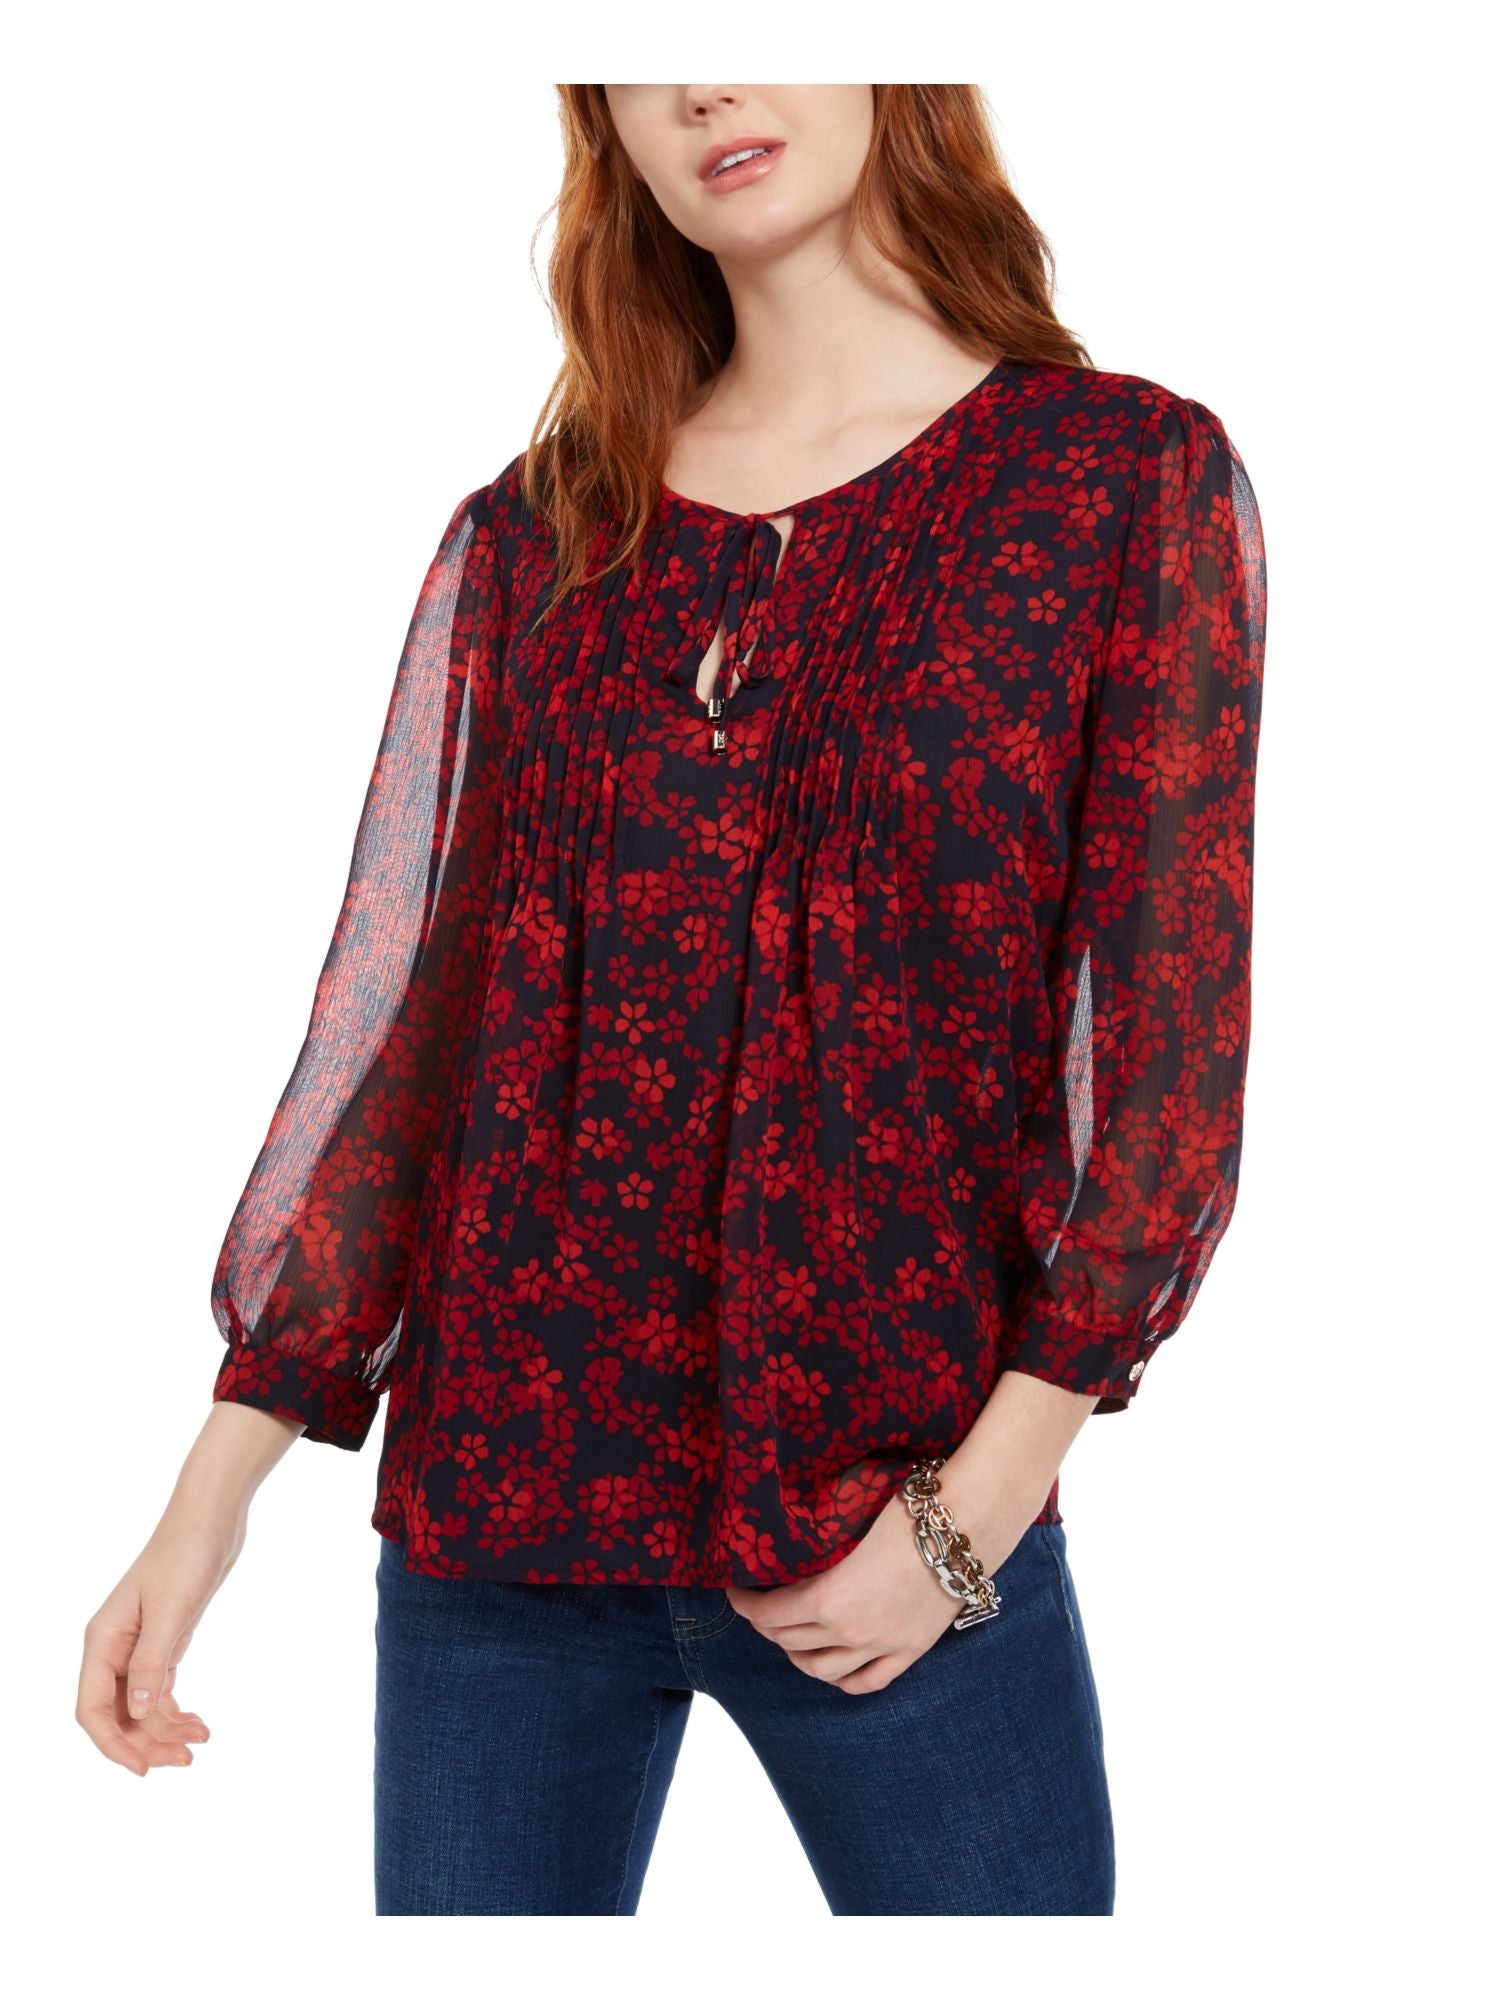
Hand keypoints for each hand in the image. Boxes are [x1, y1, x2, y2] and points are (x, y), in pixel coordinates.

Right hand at [75, 1500, 240, 1775]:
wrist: (212, 1518)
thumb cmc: (186, 1555)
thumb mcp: (171, 1611)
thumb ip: (151, 1663)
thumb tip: (134, 1713)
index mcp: (102, 1640)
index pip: (91, 1709)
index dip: (113, 1745)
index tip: (143, 1770)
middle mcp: (114, 1647)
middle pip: (116, 1714)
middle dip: (145, 1742)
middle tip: (185, 1760)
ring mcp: (138, 1645)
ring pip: (139, 1706)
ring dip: (163, 1730)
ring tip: (199, 1743)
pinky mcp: (163, 1640)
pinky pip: (158, 1689)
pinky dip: (174, 1709)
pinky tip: (198, 1723)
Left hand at [725, 1485, 1020, 1694]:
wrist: (965, 1521)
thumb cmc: (904, 1508)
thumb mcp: (846, 1524)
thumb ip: (814, 1544)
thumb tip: (782, 1536)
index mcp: (827, 1598)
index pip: (768, 1613)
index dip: (745, 1602)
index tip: (736, 1588)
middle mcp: (850, 1631)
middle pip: (789, 1641)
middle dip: (765, 1624)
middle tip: (758, 1606)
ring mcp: (882, 1646)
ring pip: (822, 1669)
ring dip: (797, 1655)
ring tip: (788, 1637)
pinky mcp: (910, 1651)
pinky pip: (867, 1681)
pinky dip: (842, 1679)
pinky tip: (831, 1667)